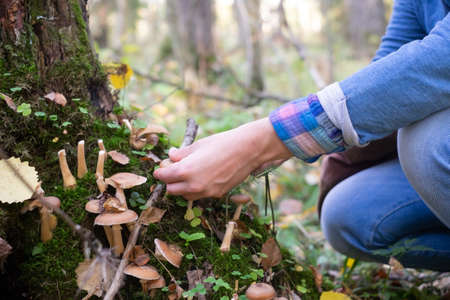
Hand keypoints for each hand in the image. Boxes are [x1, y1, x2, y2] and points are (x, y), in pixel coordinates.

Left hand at [153, 118, 291, 199]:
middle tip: (174, 170)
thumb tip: (171, 155)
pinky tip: (204, 176)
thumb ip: (182, 153)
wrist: (248, 150)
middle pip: (172, 190)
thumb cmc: (222, 143)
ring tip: (189, 174)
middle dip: (170, 181)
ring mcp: (206, 192)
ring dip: (183, 187)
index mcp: (185, 170)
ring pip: (186, 196)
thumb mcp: (198, 145)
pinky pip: (201, 195)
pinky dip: (197, 189)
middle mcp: (193, 185)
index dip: (160, 171)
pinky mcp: (217, 194)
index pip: (163, 177)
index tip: (162, 167)